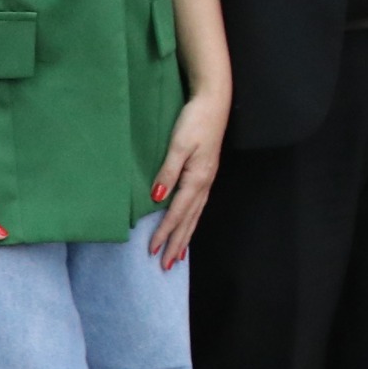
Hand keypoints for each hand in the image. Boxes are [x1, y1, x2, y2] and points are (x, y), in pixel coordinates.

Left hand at [148, 86, 227, 266]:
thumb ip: (168, 172)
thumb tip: (157, 198)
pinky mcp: (206, 173)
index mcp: (197, 179)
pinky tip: (187, 225)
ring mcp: (207, 179)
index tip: (152, 250)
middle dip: (178, 243)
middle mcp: (204, 183)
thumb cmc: (195, 120)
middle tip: (166, 266)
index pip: (177, 213)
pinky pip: (197, 206)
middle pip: (189, 220)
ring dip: (186, 236)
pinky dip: (191, 221)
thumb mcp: (178, 145)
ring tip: (178, 255)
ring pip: (195, 215)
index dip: (165, 232)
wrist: (214, 102)